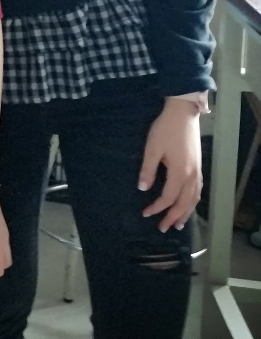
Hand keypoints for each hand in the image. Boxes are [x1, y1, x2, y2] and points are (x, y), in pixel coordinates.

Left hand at [140, 98, 202, 231]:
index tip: (145, 214)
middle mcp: (192, 176)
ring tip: (178, 224)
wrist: (183, 114)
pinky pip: (198, 190)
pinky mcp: (199, 166)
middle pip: (183, 203)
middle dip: (173, 217)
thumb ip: (148, 170)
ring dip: (186, 212)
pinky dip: (193, 201)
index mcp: (179, 173)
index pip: (168, 198)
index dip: (156, 208)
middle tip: (162, 228)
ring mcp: (198, 171)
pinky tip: (188, 204)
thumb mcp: (152, 148)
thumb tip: (143, 189)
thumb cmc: (165, 130)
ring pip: (193, 199)